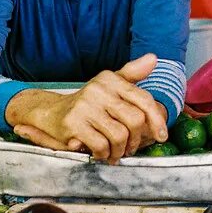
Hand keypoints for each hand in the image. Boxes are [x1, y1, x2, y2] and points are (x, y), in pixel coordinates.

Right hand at [5, 53, 168, 162]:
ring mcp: (85, 106)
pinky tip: (101, 154)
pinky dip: (104, 154)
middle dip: (136, 140)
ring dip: (120, 150)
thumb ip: (131, 74)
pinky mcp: (73, 123)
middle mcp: (98, 89)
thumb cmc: (87, 104)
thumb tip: (153, 58)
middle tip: (131, 148)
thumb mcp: (109, 85)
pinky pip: (101, 145)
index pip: (143, 99)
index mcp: (110, 79)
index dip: (157, 119)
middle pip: (135, 120)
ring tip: (116, 153)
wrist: (50, 113)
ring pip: (120, 135)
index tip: (161, 136)